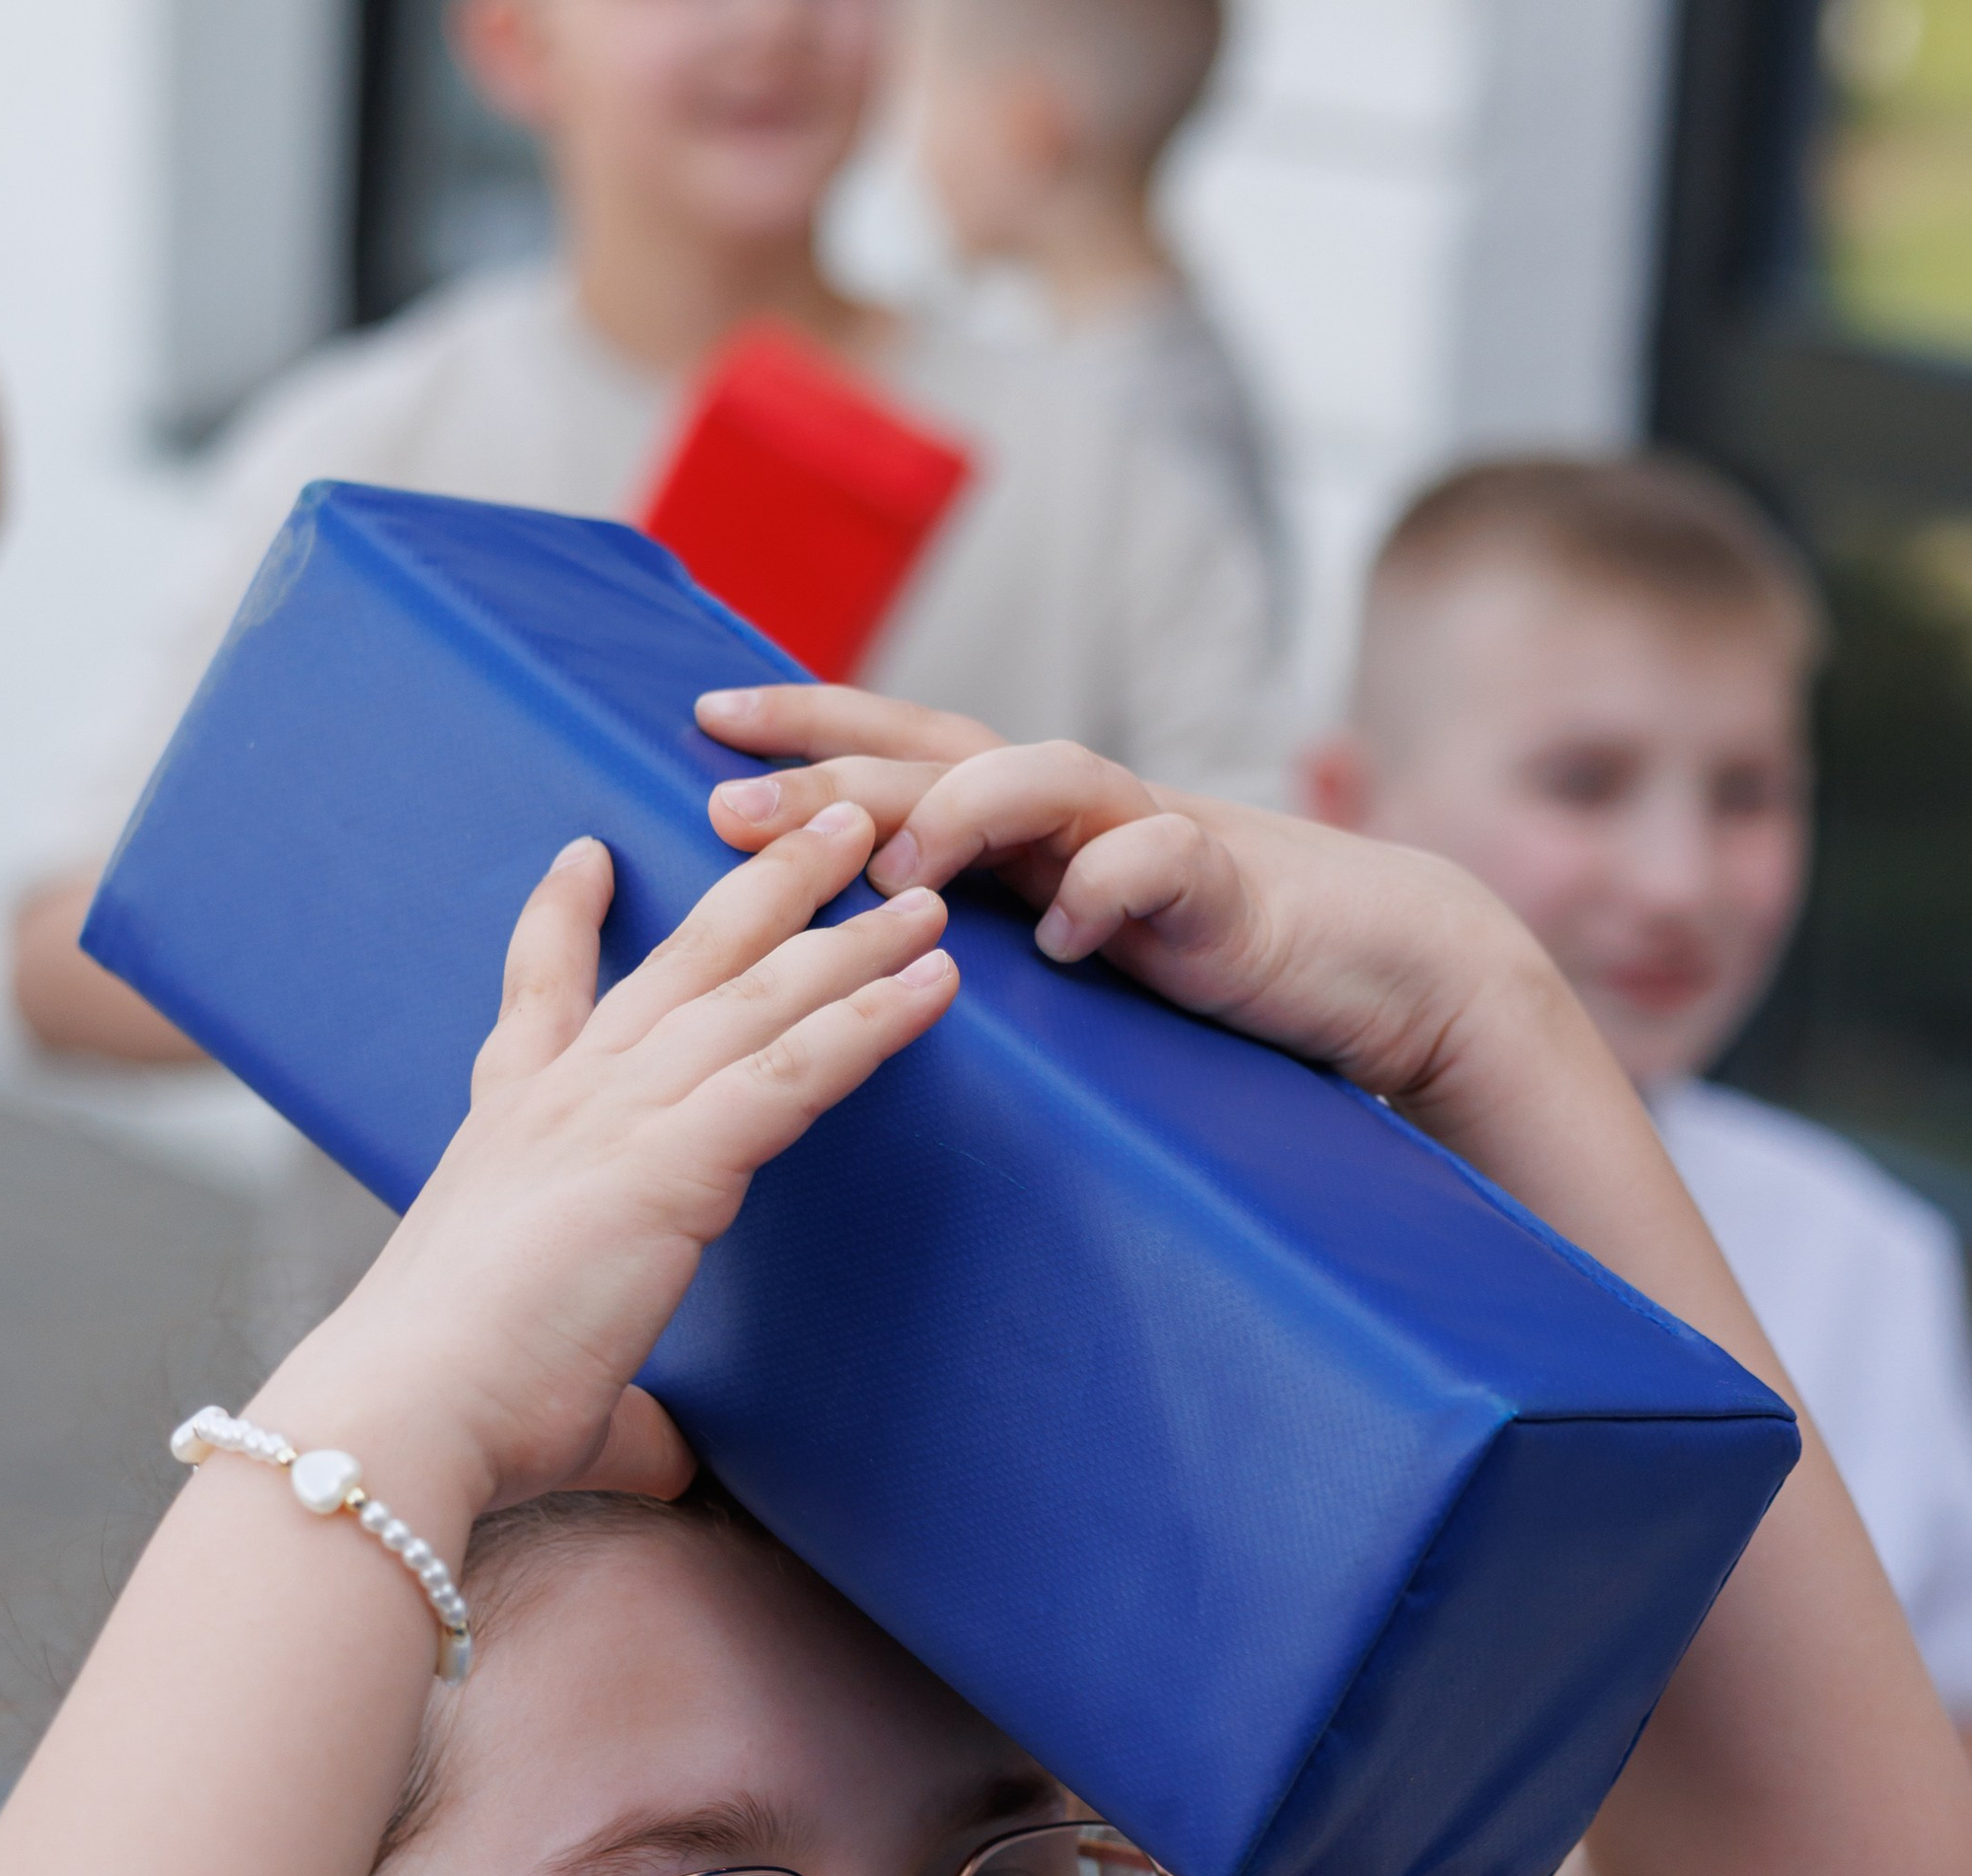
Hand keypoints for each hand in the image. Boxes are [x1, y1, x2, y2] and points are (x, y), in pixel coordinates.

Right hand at [280, 799, 955, 1513]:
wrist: (406, 1410)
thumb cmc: (460, 1412)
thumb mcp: (551, 1396)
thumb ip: (625, 1419)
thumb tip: (665, 1464)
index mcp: (509, 1133)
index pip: (538, 1001)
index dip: (561, 921)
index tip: (587, 856)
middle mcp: (563, 1099)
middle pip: (683, 961)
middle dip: (763, 883)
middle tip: (829, 824)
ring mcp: (617, 1116)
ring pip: (755, 995)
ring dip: (847, 932)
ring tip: (916, 883)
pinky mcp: (672, 1160)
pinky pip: (794, 1067)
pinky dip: (869, 1018)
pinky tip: (931, 985)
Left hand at [693, 683, 1574, 1153]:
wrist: (1369, 962)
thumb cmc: (1201, 955)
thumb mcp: (1064, 931)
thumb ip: (977, 918)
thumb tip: (850, 943)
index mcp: (1023, 816)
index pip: (896, 742)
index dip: (804, 726)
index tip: (698, 722)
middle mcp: (1073, 805)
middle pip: (939, 750)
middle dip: (832, 767)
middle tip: (730, 797)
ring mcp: (1147, 833)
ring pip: (1044, 779)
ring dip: (961, 810)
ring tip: (893, 861)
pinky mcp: (1221, 888)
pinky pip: (1160, 868)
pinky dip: (1108, 892)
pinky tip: (1064, 939)